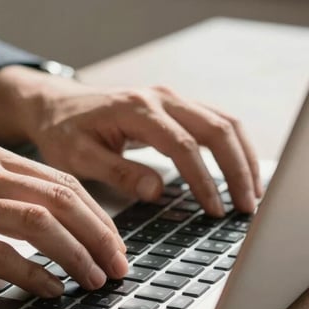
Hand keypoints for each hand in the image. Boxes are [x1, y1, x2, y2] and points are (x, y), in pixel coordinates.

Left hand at [0, 66, 262, 216]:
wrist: (56, 105)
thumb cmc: (63, 132)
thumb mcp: (78, 156)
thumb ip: (117, 171)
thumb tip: (157, 190)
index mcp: (135, 109)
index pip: (182, 146)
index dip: (203, 180)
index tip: (214, 210)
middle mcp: (160, 98)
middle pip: (216, 128)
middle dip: (237, 169)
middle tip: (247, 207)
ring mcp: (171, 98)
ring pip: (223, 122)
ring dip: (243, 157)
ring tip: (252, 194)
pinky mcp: (175, 106)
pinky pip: (215, 123)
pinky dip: (232, 148)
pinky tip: (239, 174)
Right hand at [0, 144, 126, 297]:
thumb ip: (1, 194)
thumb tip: (51, 224)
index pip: (62, 182)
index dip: (97, 215)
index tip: (115, 243)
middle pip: (60, 200)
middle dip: (98, 236)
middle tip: (117, 266)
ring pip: (38, 222)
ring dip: (74, 255)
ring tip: (92, 280)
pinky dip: (31, 273)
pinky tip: (49, 289)